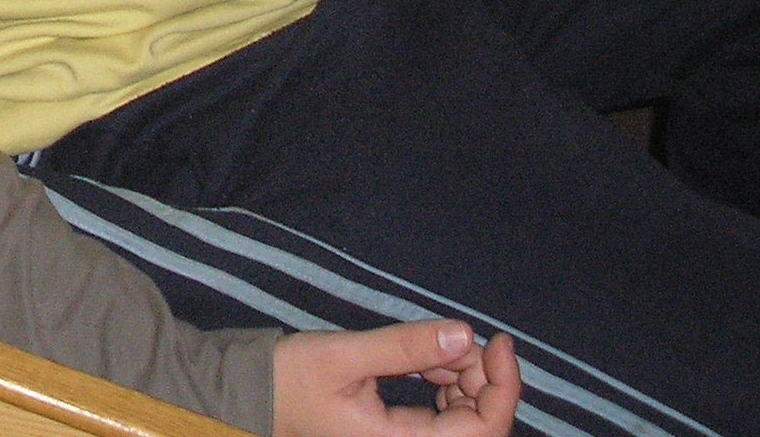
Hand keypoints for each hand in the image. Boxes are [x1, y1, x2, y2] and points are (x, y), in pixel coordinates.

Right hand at [273, 322, 517, 436]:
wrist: (256, 396)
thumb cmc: (291, 379)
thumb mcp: (344, 355)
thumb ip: (404, 348)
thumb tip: (463, 333)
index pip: (482, 429)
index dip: (503, 385)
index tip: (496, 340)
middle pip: (481, 425)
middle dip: (481, 376)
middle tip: (454, 336)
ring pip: (468, 419)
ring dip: (465, 380)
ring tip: (434, 348)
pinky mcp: (404, 435)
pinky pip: (448, 416)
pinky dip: (448, 385)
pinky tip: (428, 365)